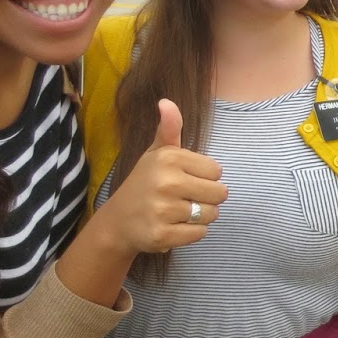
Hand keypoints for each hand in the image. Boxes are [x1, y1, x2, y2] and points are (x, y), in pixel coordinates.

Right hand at [95, 99, 227, 252]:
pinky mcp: (162, 235)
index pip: (217, 171)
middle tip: (184, 199)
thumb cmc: (145, 183)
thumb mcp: (155, 153)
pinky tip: (173, 227)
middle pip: (219, 194)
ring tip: (177, 213)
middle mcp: (166, 182)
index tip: (184, 179)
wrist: (118, 221)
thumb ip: (169, 129)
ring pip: (211, 215)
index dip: (205, 178)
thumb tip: (166, 102)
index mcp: (168, 158)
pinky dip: (191, 233)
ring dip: (200, 217)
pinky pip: (200, 234)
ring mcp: (162, 211)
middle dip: (207, 199)